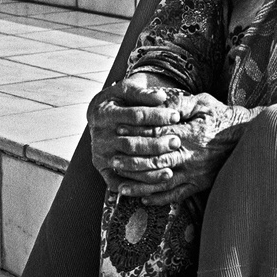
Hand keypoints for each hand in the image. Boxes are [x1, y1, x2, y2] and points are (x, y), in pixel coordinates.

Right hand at [87, 73, 180, 190]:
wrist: (100, 114)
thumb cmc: (119, 100)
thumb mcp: (127, 90)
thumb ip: (142, 93)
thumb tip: (160, 96)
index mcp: (104, 113)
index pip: (135, 116)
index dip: (157, 116)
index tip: (176, 116)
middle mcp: (100, 136)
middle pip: (131, 143)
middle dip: (156, 144)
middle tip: (176, 142)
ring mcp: (100, 155)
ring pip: (127, 164)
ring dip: (151, 167)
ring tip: (171, 167)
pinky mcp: (103, 169)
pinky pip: (119, 182)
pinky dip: (137, 185)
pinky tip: (156, 183)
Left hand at [110, 92, 259, 205]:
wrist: (246, 137)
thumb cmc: (222, 116)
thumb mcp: (203, 102)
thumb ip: (180, 103)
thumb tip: (159, 103)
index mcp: (191, 134)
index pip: (158, 134)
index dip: (137, 132)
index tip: (119, 129)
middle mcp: (191, 156)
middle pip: (155, 160)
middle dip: (132, 161)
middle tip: (113, 159)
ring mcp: (195, 172)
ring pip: (162, 182)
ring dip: (139, 184)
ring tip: (120, 184)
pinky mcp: (200, 184)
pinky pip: (176, 196)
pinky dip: (158, 198)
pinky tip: (143, 198)